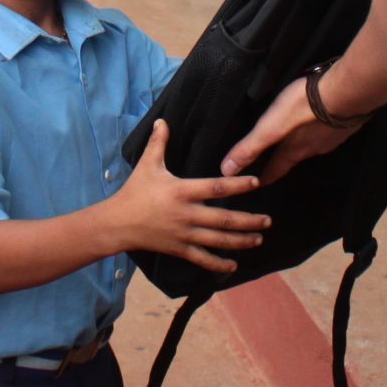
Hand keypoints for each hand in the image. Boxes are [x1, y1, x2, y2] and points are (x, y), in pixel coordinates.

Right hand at [105, 121, 270, 274]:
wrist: (118, 223)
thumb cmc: (134, 192)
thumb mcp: (147, 165)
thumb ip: (159, 143)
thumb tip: (163, 120)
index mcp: (182, 191)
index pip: (215, 187)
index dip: (237, 185)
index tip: (256, 182)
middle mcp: (187, 214)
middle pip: (224, 219)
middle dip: (249, 221)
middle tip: (267, 220)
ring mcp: (184, 234)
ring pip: (218, 240)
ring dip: (241, 241)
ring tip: (259, 238)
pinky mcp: (179, 249)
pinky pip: (202, 259)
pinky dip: (219, 265)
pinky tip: (234, 266)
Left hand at [220, 77, 351, 185]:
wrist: (345, 92)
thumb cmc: (304, 108)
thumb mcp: (270, 127)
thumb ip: (249, 147)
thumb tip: (226, 171)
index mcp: (294, 150)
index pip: (277, 168)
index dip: (267, 176)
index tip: (260, 184)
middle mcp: (314, 147)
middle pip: (296, 157)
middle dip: (287, 159)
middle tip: (279, 159)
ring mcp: (332, 136)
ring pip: (314, 143)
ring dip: (306, 142)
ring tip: (300, 136)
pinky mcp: (345, 122)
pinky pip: (330, 129)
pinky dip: (323, 127)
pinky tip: (322, 119)